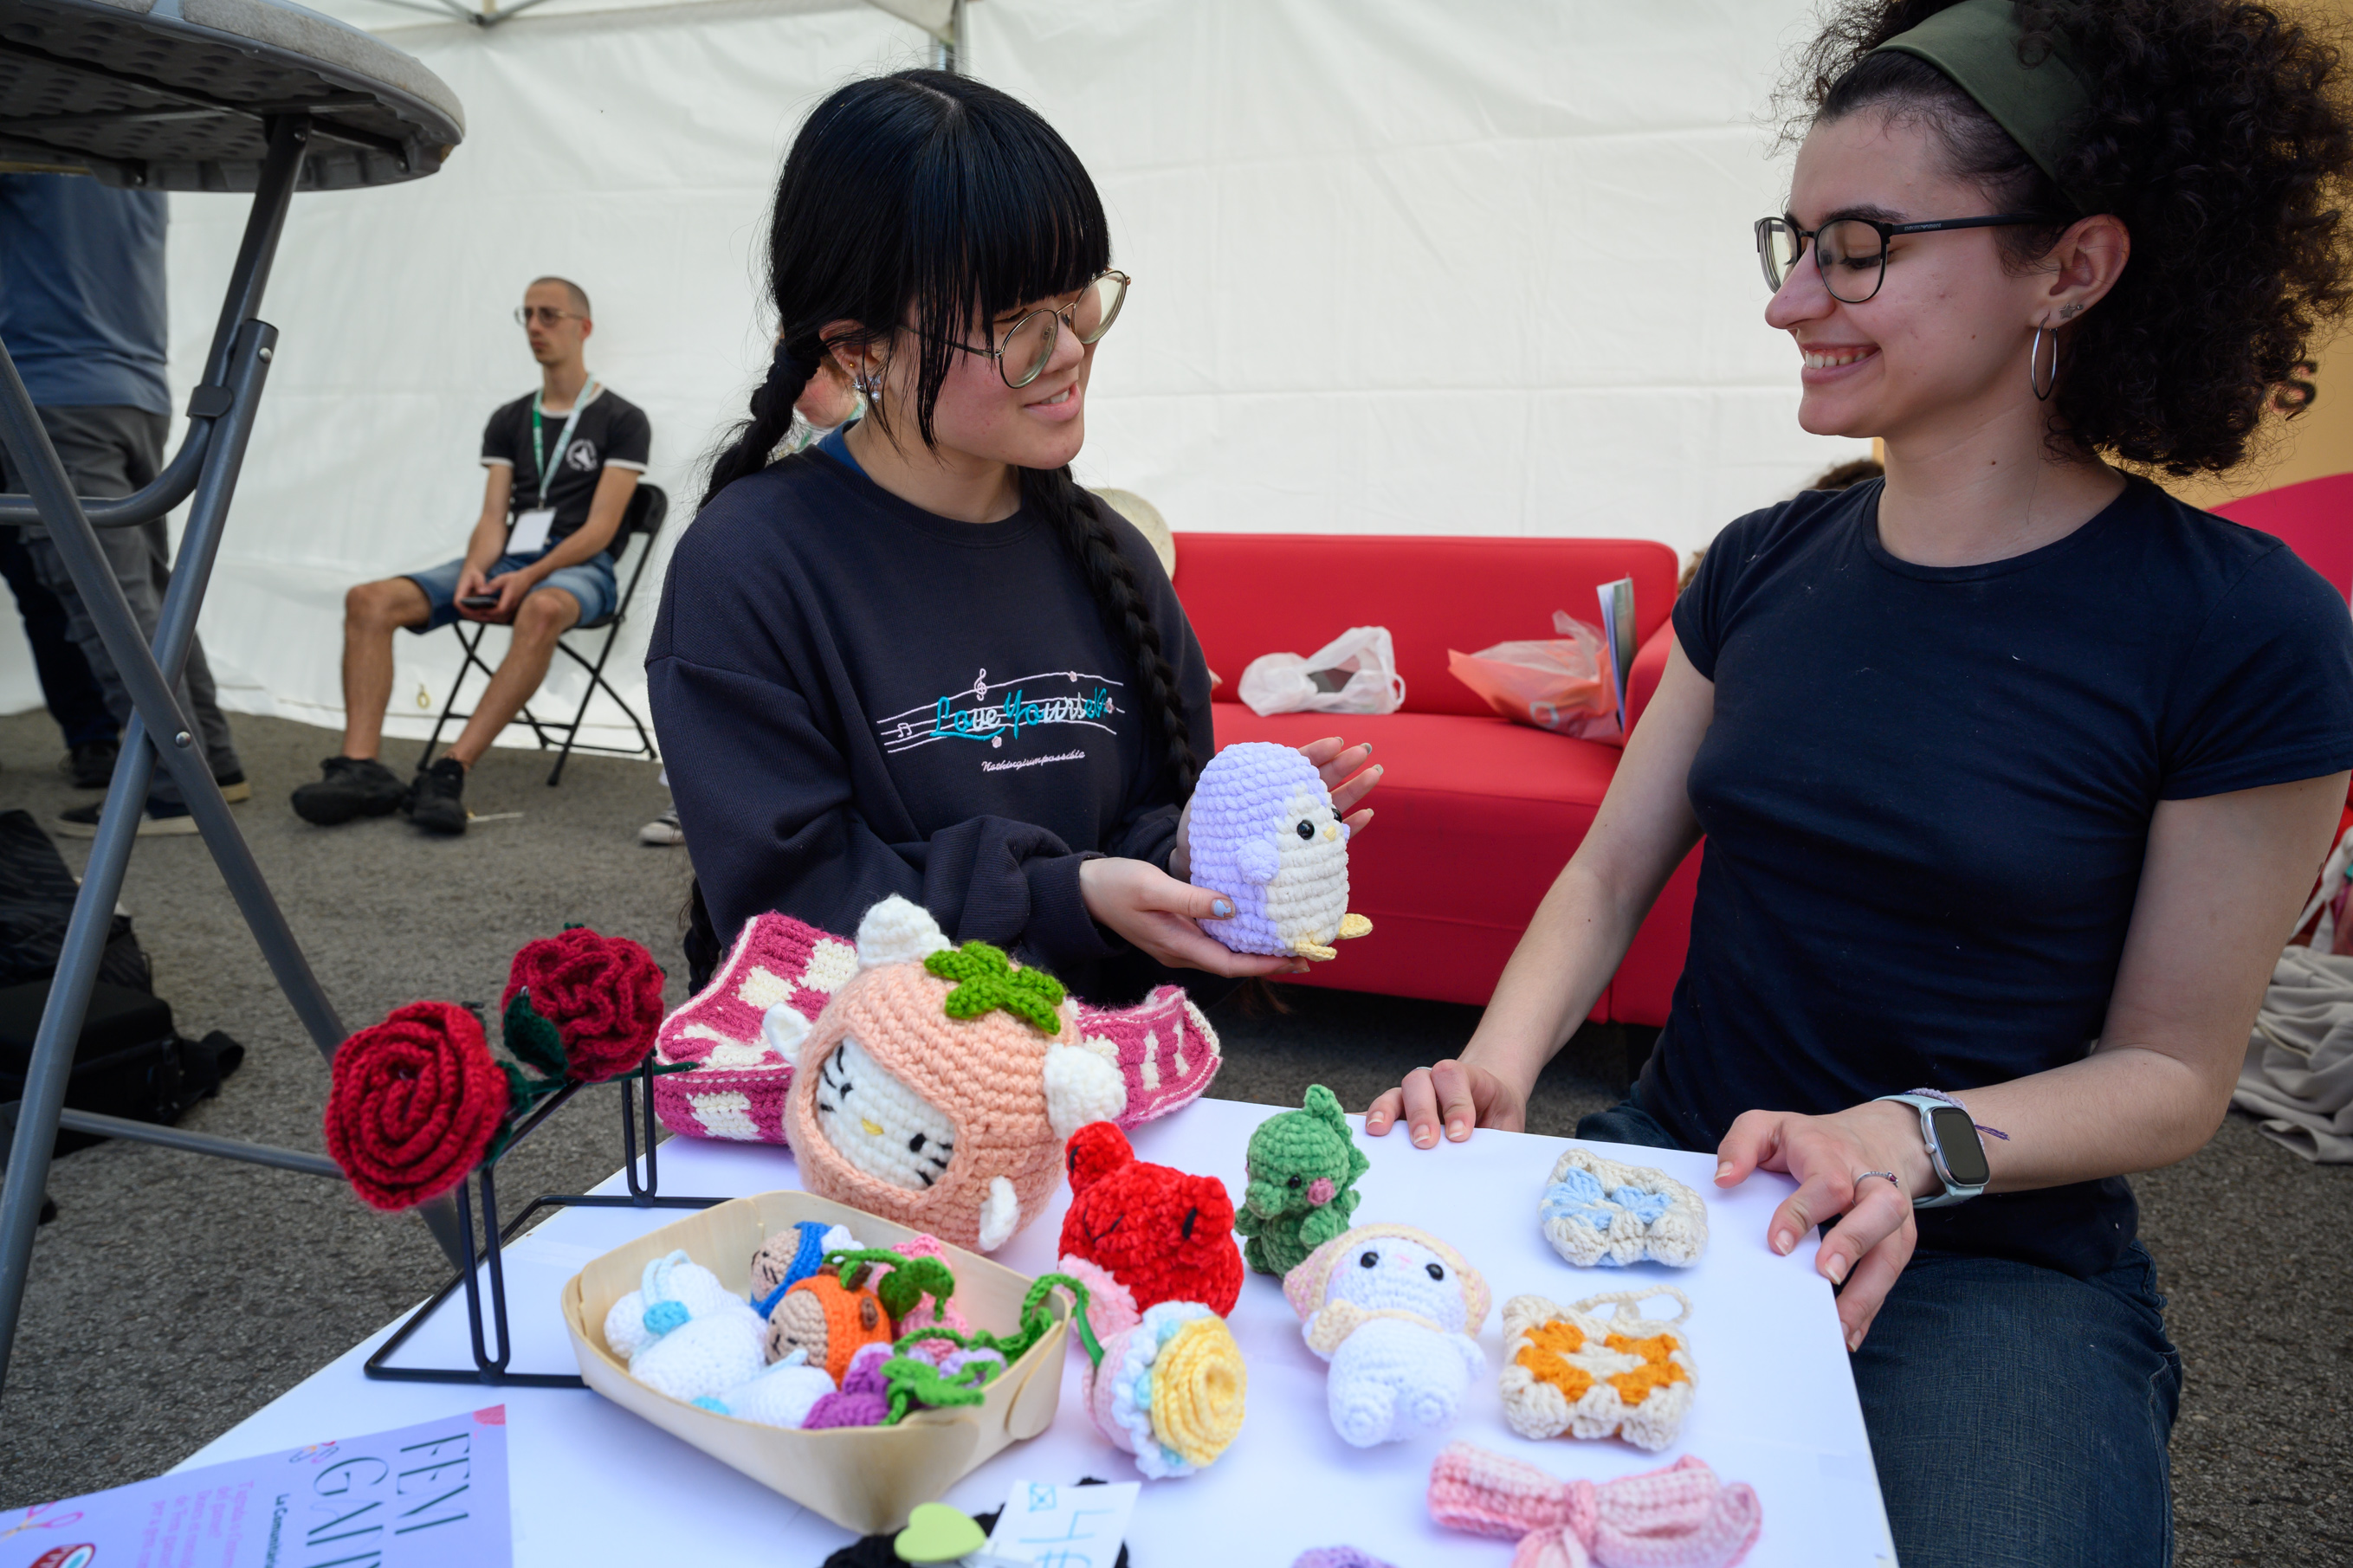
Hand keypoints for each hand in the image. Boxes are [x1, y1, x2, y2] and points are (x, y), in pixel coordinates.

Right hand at [453, 564, 494, 621]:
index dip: (467, 609)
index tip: (479, 611)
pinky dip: (482, 617)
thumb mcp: (477, 576)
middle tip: (489, 618)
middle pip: (465, 613)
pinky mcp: (469, 607)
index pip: (458, 604)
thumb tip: (481, 592)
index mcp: (459, 593)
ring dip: (480, 618)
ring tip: (492, 618)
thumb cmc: (474, 575)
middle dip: (476, 617)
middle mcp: (460, 601)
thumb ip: (479, 583)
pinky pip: (474, 615)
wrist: (471, 575)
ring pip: (470, 616)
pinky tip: (492, 617)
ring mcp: (464, 605)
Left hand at [482, 569, 533, 623]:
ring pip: (502, 619)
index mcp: (509, 598)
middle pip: (500, 617)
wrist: (527, 580)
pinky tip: (490, 614)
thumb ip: (491, 586)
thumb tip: (480, 591)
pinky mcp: (513, 610)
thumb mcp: (501, 579)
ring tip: (481, 615)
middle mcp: (513, 606)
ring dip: (492, 618)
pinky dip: (496, 618)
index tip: (479, 610)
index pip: (499, 610)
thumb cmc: (514, 578)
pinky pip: (505, 618)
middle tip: (477, 613)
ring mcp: (514, 609)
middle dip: (487, 616)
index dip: (489, 612)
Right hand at [1078, 857, 1306, 977]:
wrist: (1083, 892)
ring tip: (1291, 940)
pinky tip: (1257, 924)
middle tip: (1308, 953)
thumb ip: (1190, 899)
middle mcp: (1181, 951)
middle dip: (1270, 961)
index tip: (1295, 958)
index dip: (1264, 964)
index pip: (1229, 964)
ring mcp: (1179, 943)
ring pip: (1227, 953)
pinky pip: (1216, 939)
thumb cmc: (1115, 886)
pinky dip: (1241, 935)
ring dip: (1258, 950)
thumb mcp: (1151, 887)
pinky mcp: (1177, 931)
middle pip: (1234, 964)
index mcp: (1176, 945)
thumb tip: (1230, 909)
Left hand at [1167, 735, 1380, 881]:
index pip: (1295, 765)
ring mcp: (1296, 828)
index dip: (1316, 753)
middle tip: (1365, 752)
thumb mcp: (1206, 803)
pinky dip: (1351, 827)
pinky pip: (1331, 839)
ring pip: (1332, 805)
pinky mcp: (1302, 852)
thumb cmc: (1200, 833)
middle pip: (1320, 780)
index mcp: (1267, 787)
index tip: (1336, 742)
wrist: (1199, 869)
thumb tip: (1245, 766)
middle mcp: (1285, 806)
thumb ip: (1226, 786)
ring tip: (1375, 774)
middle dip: (1344, 764)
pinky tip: (1367, 815)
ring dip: (1355, 790)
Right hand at [1363, 1058, 1526, 1143]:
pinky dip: (1362, 1123)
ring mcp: (1411, 1097)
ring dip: (1385, 1113)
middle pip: (1419, 1083)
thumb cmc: (1497, 1116)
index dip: (1456, 1104)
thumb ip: (1497, 1138)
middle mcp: (1433, 1082)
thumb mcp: (1507, 1124)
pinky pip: (1375, 1114)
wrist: (1489, 1102)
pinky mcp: (1396, 1114)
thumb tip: (1486, 1167)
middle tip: (1425, 1142)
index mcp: (1465, 1078)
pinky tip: (1355, 1137)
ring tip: (1379, 1133)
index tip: (1460, 1135)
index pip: (1455, 1078)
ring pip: (1394, 1095)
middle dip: (1421, 1113)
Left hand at [1714, 1100, 1928, 1351]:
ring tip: (1835, 1328)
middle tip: (1825, 1275)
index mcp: (1834, 1155)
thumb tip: (1723, 1179)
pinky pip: (1889, 1277)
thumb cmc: (1812, 1141)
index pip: (1826, 1182)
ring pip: (1892, 1252)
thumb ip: (1741, 1144)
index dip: (1802, 1212)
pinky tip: (1847, 1335)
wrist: (1878, 1139)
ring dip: (1866, 1293)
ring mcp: (1893, 1216)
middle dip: (1854, 1243)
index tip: (1778, 1245)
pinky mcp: (1899, 1242)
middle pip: (1880, 1209)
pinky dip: (1870, 1308)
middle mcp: (1872, 1184)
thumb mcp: (1770, 1127)